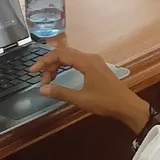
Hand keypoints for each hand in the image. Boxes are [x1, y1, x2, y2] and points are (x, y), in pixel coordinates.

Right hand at [31, 43, 149, 131]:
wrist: (126, 105)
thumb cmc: (105, 102)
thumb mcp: (81, 99)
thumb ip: (61, 92)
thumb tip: (42, 89)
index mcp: (86, 61)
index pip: (60, 54)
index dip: (44, 61)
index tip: (33, 71)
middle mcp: (89, 57)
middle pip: (64, 54)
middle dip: (50, 65)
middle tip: (42, 81)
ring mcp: (94, 61)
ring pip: (70, 57)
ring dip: (57, 66)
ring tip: (49, 80)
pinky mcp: (96, 66)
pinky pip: (76, 61)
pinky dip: (66, 67)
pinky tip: (61, 76)